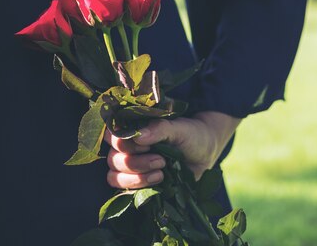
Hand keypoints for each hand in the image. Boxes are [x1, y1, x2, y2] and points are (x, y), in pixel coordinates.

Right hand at [105, 111, 240, 188]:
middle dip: (135, 161)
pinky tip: (160, 180)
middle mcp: (127, 147)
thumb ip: (160, 129)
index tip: (146, 144)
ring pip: (114, 175)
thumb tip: (138, 135)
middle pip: (112, 158)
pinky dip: (139, 186)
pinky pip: (124, 189)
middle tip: (160, 159)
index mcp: (132, 128)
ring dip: (136, 177)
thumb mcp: (180, 128)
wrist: (205, 153)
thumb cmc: (191, 135)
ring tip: (161, 171)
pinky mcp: (137, 182)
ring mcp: (130, 166)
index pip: (111, 135)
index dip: (123, 142)